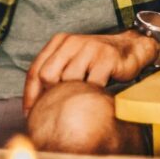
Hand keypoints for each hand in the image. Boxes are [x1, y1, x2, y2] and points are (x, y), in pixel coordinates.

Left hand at [22, 31, 157, 114]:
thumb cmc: (97, 60)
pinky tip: (94, 103)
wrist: (130, 47)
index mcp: (58, 42)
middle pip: (47, 75)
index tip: (30, 116)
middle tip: (57, 113)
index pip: (34, 70)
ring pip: (69, 81)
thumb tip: (36, 106)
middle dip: (49, 97)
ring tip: (78, 108)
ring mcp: (89, 49)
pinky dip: (92, 97)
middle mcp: (71, 43)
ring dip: (73, 97)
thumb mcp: (73, 60)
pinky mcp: (106, 58)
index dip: (29, 95)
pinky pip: (92, 84)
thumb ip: (56, 74)